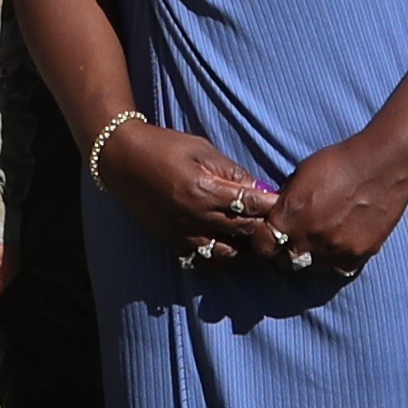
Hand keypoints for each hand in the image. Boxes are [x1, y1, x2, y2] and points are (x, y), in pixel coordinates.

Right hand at [92, 117, 284, 271]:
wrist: (123, 160)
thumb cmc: (164, 147)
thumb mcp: (202, 149)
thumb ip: (231, 171)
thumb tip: (258, 188)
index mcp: (203, 190)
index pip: (249, 205)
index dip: (270, 205)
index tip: (284, 203)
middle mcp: (194, 217)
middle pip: (243, 232)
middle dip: (265, 228)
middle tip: (281, 225)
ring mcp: (182, 233)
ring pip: (227, 254)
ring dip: (247, 249)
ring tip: (260, 241)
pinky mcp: (172, 241)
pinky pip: (204, 259)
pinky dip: (223, 258)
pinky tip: (233, 249)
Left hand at [262, 131, 407, 280]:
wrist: (384, 164)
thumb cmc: (341, 162)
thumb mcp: (302, 174)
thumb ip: (288, 200)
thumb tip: (280, 212)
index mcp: (289, 217)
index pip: (263, 246)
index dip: (265, 241)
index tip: (271, 235)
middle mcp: (309, 239)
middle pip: (286, 263)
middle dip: (286, 252)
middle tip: (294, 239)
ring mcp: (335, 251)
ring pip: (313, 268)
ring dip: (313, 257)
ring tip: (321, 240)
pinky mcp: (359, 255)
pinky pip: (340, 267)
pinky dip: (338, 258)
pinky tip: (342, 242)